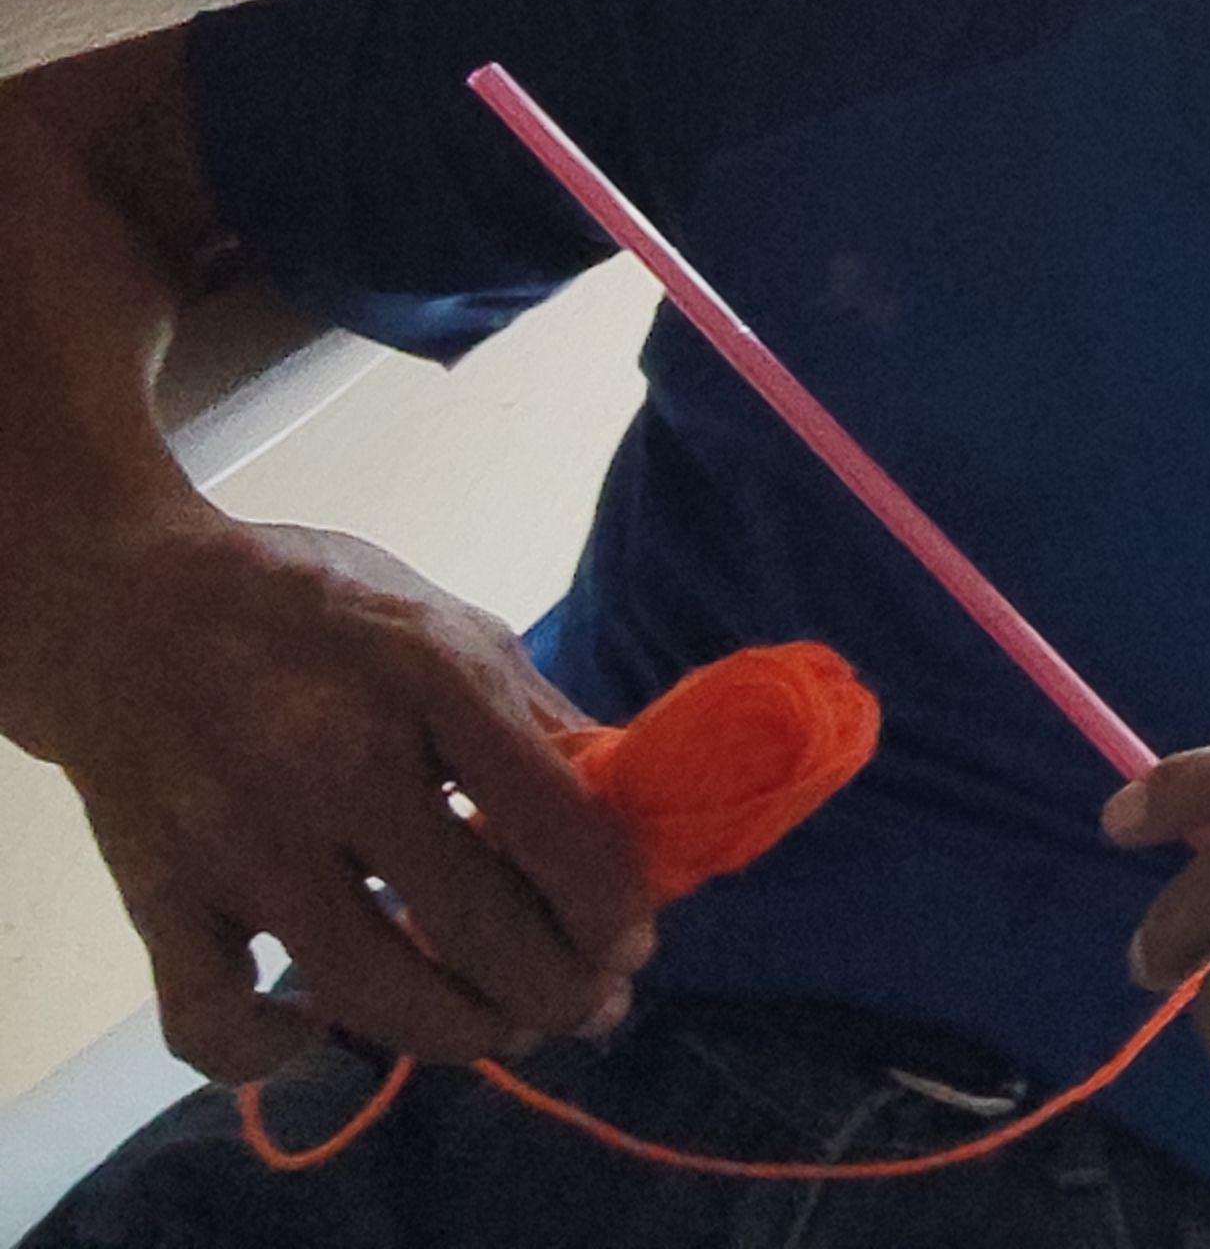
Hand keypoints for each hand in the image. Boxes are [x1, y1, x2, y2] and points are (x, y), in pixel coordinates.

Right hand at [24, 510, 653, 1079]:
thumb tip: (634, 810)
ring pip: (369, 987)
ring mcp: (244, 840)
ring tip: (502, 1029)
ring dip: (458, 1032)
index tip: (634, 942)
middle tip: (588, 1006)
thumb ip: (539, 718)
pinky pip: (211, 1019)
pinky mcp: (162, 896)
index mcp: (433, 680)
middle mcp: (339, 764)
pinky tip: (315, 1024)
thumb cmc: (318, 613)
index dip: (610, 905)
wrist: (129, 605)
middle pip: (477, 924)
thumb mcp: (450, 627)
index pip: (553, 823)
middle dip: (558, 989)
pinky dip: (267, 1050)